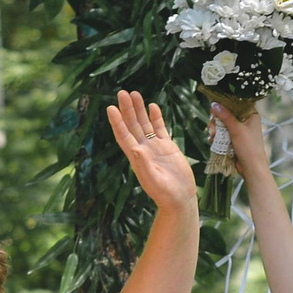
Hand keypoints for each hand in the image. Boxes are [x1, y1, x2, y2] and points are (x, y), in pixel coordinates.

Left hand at [108, 90, 197, 211]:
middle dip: (127, 109)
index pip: (123, 136)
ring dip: (139, 110)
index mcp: (136, 158)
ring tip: (134, 93)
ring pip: (145, 124)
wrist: (180, 199)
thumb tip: (135, 149)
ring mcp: (155, 147)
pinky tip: (152, 106)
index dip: (117, 122)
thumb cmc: (166, 194)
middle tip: (122, 92)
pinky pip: (160, 128)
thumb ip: (144, 165)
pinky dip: (156, 117)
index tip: (111, 108)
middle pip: (132, 125)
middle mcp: (143, 150)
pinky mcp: (167, 147)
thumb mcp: (154, 181)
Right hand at [211, 101, 271, 175]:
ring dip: (215, 129)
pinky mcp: (234, 139)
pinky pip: (222, 133)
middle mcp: (245, 120)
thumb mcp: (236, 129)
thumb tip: (214, 104)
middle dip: (217, 120)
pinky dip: (217, 136)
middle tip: (212, 128)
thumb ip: (225, 116)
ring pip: (222, 124)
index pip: (235, 103)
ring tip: (212, 136)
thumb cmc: (248, 147)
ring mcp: (239, 130)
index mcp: (250, 114)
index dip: (224, 104)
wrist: (251, 168)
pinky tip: (212, 140)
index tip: (214, 108)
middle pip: (226, 113)